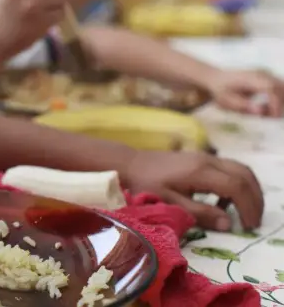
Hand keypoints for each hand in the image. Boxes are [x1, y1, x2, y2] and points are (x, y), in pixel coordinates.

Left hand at [123, 151, 263, 230]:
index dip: (247, 207)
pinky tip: (223, 202)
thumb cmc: (144, 184)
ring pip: (239, 169)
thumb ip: (199, 213)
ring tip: (244, 214)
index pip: (236, 187)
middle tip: (253, 222)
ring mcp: (204, 157)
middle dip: (254, 199)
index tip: (248, 227)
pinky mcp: (200, 158)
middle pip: (244, 175)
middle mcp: (207, 160)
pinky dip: (236, 184)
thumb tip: (227, 224)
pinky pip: (228, 168)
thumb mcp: (169, 203)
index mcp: (200, 171)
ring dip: (248, 190)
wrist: (129, 164)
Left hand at [206, 69, 283, 116]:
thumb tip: (260, 111)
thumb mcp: (226, 100)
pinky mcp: (268, 78)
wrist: (217, 79)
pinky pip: (280, 88)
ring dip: (280, 102)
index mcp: (250, 78)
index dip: (275, 104)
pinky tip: (265, 106)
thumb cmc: (221, 91)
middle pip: (280, 87)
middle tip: (268, 117)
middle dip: (279, 104)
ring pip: (282, 88)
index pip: (270, 89)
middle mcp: (261, 73)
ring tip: (265, 112)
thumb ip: (243, 106)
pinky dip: (278, 99)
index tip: (273, 117)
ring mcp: (266, 74)